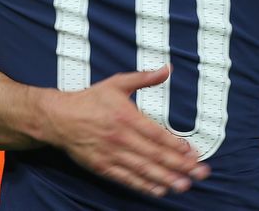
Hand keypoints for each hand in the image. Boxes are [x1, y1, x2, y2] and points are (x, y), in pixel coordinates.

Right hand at [38, 64, 209, 196]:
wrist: (59, 118)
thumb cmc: (91, 99)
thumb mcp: (117, 83)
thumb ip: (144, 78)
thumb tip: (168, 69)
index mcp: (126, 116)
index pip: (157, 134)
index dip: (176, 145)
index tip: (194, 152)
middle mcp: (121, 138)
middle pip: (154, 154)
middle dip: (179, 165)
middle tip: (199, 173)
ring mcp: (111, 154)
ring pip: (143, 169)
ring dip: (165, 178)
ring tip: (184, 185)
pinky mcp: (102, 166)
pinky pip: (126, 179)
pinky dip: (143, 185)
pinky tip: (159, 190)